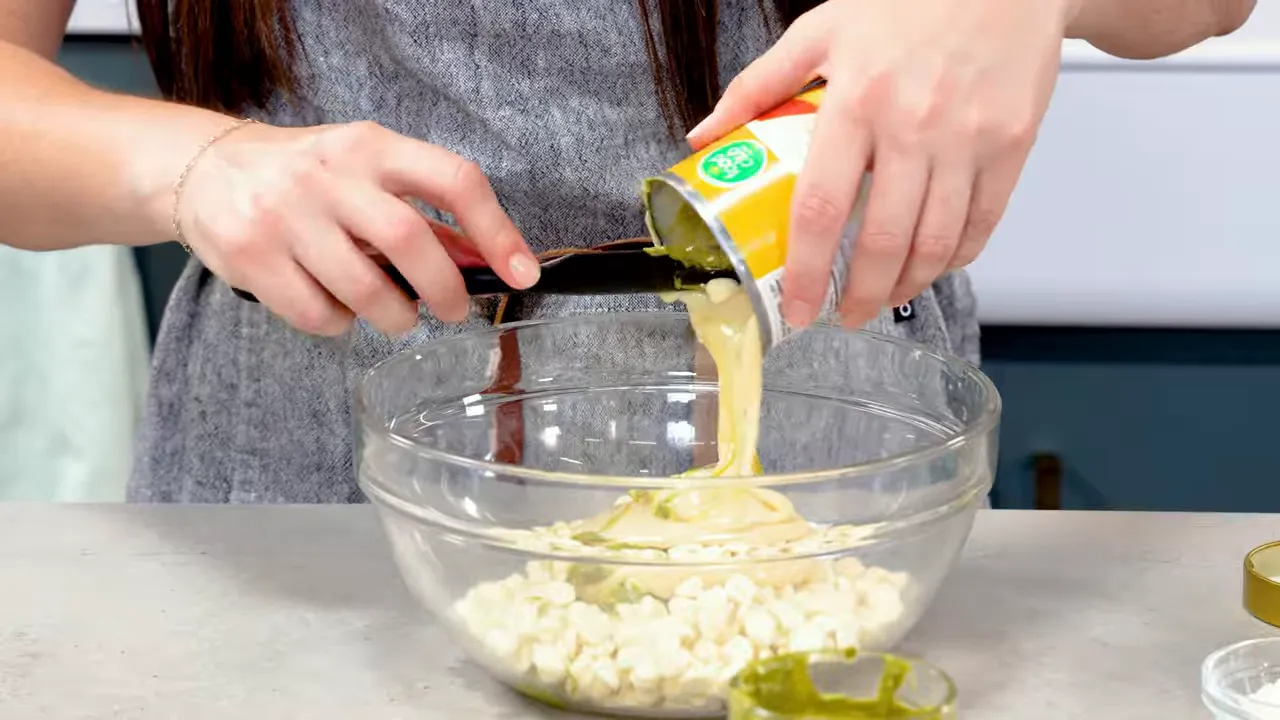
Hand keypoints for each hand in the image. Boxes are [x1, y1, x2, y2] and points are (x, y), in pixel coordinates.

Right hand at [176, 121, 539, 335]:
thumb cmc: (306, 177)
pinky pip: (318, 314)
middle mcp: (330, 175)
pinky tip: (336, 309)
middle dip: (445, 291)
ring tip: (395, 317)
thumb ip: (426, 216)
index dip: (497, 231)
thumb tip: (490, 262)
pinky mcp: (251, 256)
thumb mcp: (368, 174)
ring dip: (395, 317)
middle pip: (410, 240)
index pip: (454, 179)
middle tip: (452, 312)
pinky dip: (340, 325)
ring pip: (365, 290)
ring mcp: (286, 215)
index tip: (522, 274)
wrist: (205, 169)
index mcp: (372, 146)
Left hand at [687, 0, 1073, 326]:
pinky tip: (933, 265)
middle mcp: (913, 124)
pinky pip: (983, 222)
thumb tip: (706, 136)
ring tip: (883, 296)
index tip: (797, 305)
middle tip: (843, 316)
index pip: (819, 207)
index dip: (805, 270)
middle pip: (881, 240)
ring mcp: (968, 138)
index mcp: (856, 100)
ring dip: (905, 286)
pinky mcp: (1013, 143)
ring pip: (936, 242)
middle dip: (859, 296)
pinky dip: (956, 258)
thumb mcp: (822, 29)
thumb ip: (759, 86)